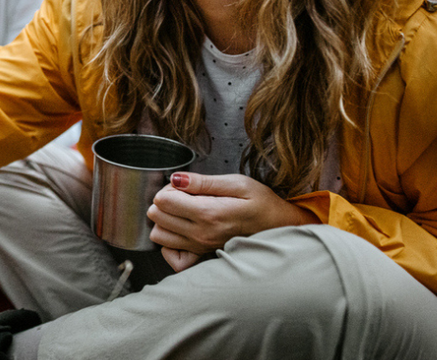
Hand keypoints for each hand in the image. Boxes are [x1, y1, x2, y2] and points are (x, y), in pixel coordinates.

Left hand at [147, 172, 314, 271]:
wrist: (279, 228)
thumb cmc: (261, 204)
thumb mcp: (237, 183)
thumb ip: (203, 182)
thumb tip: (175, 179)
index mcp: (208, 214)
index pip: (162, 200)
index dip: (169, 188)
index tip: (185, 187)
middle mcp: (200, 234)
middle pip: (156, 216)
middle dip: (165, 202)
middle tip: (184, 198)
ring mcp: (199, 248)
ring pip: (158, 235)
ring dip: (165, 220)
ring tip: (183, 213)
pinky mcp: (201, 257)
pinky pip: (170, 255)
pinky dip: (170, 242)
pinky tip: (182, 230)